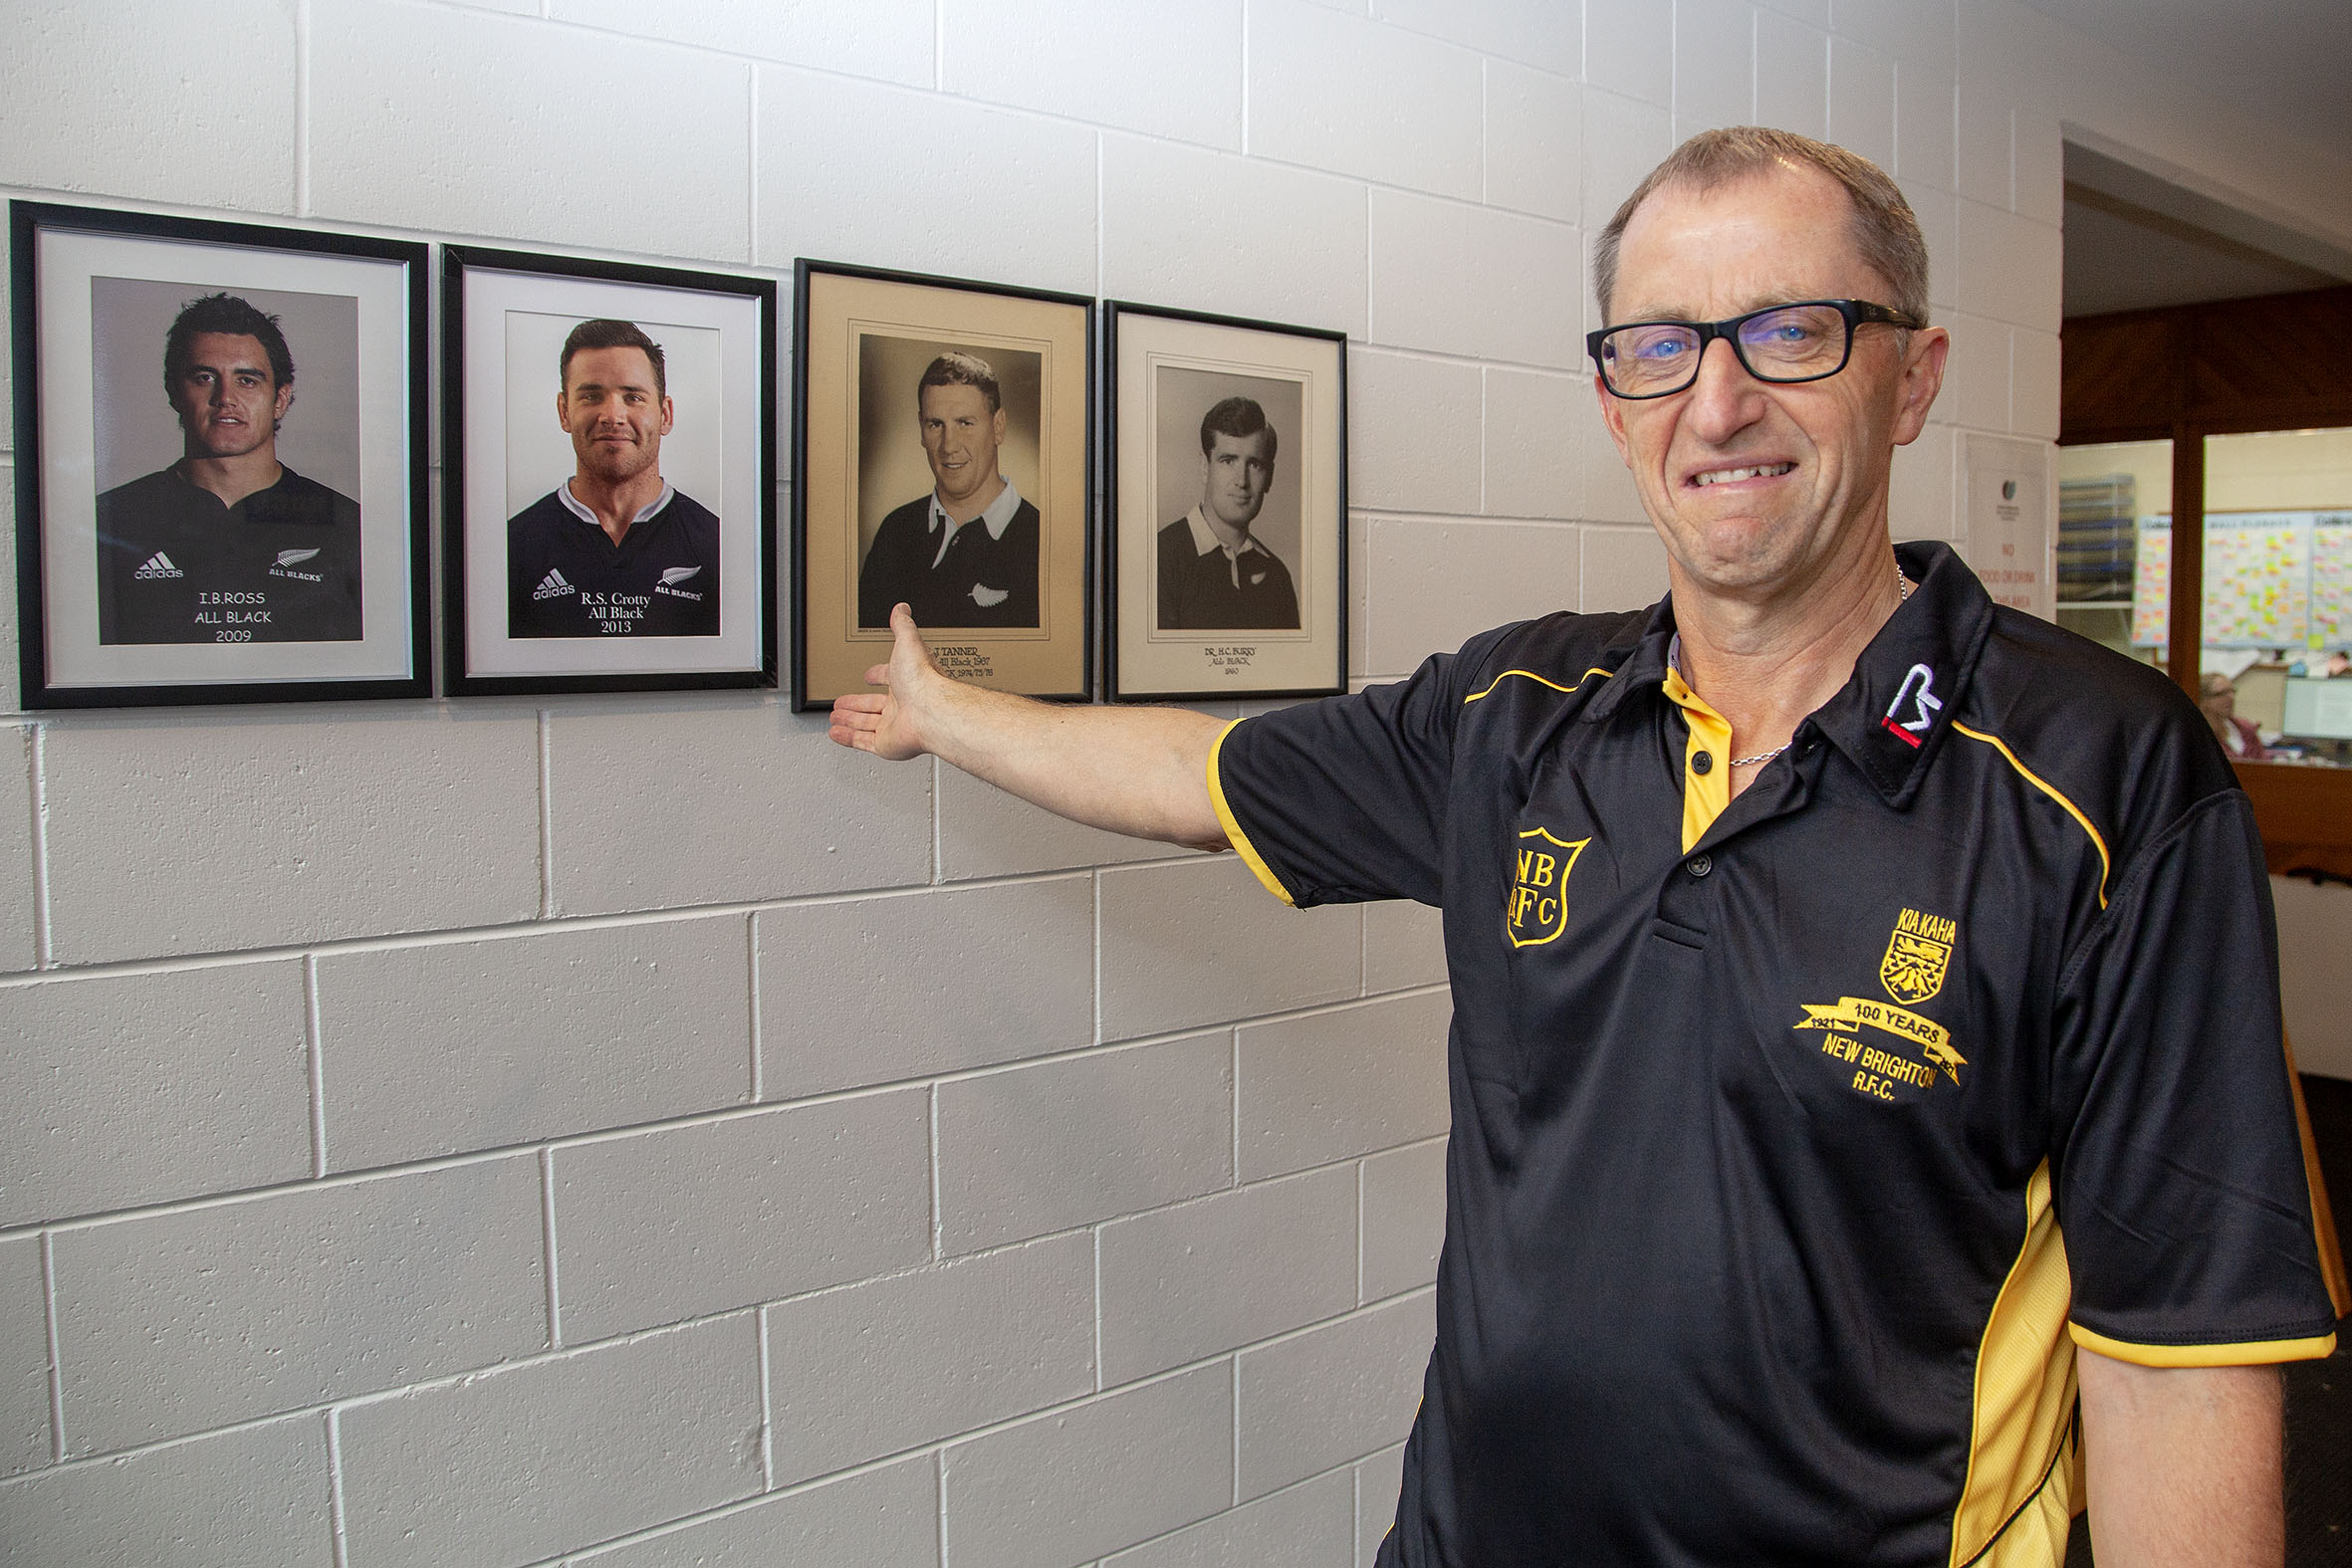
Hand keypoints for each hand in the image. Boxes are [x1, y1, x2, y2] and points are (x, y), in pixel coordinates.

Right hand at [828, 602, 941, 760]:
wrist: (931, 710)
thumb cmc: (924, 679)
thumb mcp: (908, 642)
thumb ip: (902, 626)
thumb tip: (902, 609)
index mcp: (907, 681)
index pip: (889, 677)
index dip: (878, 675)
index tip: (869, 675)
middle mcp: (902, 704)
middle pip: (873, 704)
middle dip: (856, 702)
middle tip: (842, 701)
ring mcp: (895, 725)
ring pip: (867, 724)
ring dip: (850, 720)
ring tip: (834, 716)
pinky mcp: (887, 744)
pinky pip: (863, 742)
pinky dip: (848, 738)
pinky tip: (837, 734)